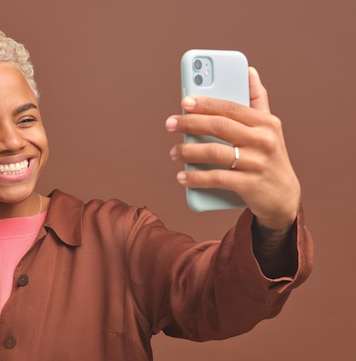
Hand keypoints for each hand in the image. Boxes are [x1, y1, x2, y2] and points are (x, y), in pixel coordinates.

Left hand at [165, 67, 299, 229]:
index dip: (205, 103)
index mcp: (266, 123)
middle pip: (219, 127)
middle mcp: (263, 141)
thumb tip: (249, 71)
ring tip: (174, 152)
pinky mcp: (250, 185)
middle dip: (190, 123)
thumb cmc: (269, 157)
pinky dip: (196, 177)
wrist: (283, 197)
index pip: (230, 108)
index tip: (184, 102)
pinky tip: (182, 176)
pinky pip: (216, 178)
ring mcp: (257, 163)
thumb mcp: (269, 128)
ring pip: (214, 152)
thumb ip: (257, 100)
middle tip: (170, 124)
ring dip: (188, 152)